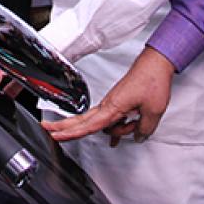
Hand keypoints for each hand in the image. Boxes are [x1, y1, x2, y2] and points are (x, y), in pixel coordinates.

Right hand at [42, 47, 174, 146]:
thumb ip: (144, 129)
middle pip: (81, 121)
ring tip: (137, 122)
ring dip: (120, 130)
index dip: (70, 133)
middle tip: (48, 132)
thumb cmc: (152, 81)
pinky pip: (112, 119)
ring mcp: (112, 103)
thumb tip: (139, 137)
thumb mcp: (153, 111)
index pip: (88, 125)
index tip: (54, 136)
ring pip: (105, 124)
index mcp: (113, 107)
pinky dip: (116, 128)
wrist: (156, 65)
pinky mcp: (118, 101)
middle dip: (64, 127)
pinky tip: (116, 138)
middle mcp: (108, 105)